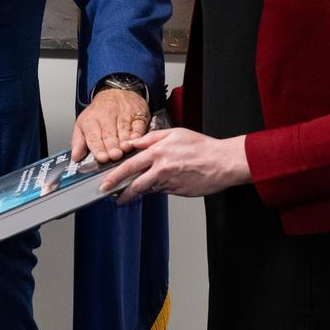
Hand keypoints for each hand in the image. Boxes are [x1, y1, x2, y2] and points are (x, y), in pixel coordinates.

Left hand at [72, 87, 149, 162]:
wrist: (115, 92)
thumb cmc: (99, 113)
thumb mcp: (83, 124)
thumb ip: (79, 142)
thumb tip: (75, 157)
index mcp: (91, 120)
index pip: (93, 136)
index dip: (98, 147)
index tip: (101, 157)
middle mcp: (106, 116)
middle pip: (109, 133)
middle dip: (112, 145)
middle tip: (114, 155)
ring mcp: (123, 114)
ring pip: (124, 128)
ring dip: (125, 140)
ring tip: (125, 148)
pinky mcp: (137, 113)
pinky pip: (138, 123)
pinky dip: (138, 132)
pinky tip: (137, 139)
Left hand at [100, 128, 251, 204]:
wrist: (223, 162)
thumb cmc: (202, 147)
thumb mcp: (175, 133)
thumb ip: (151, 138)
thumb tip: (134, 143)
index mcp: (158, 153)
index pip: (130, 166)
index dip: (115, 176)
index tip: (106, 182)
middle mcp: (162, 169)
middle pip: (135, 184)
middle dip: (121, 191)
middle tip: (112, 195)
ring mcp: (170, 182)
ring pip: (149, 188)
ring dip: (140, 191)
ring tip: (132, 192)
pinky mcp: (178, 192)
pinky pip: (163, 191)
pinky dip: (158, 188)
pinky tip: (162, 183)